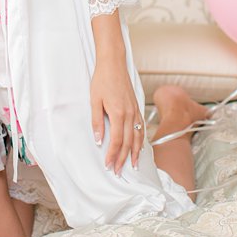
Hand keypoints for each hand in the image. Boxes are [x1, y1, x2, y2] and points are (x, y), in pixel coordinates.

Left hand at [90, 59, 145, 174]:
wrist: (114, 64)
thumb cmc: (102, 80)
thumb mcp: (95, 101)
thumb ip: (97, 122)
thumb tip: (98, 141)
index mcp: (118, 113)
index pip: (116, 141)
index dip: (113, 155)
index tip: (109, 166)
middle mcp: (130, 114)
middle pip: (128, 142)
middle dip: (124, 158)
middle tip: (119, 172)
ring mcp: (135, 110)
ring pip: (138, 136)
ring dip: (135, 152)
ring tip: (134, 165)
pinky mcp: (137, 107)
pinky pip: (141, 127)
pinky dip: (141, 139)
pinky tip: (140, 146)